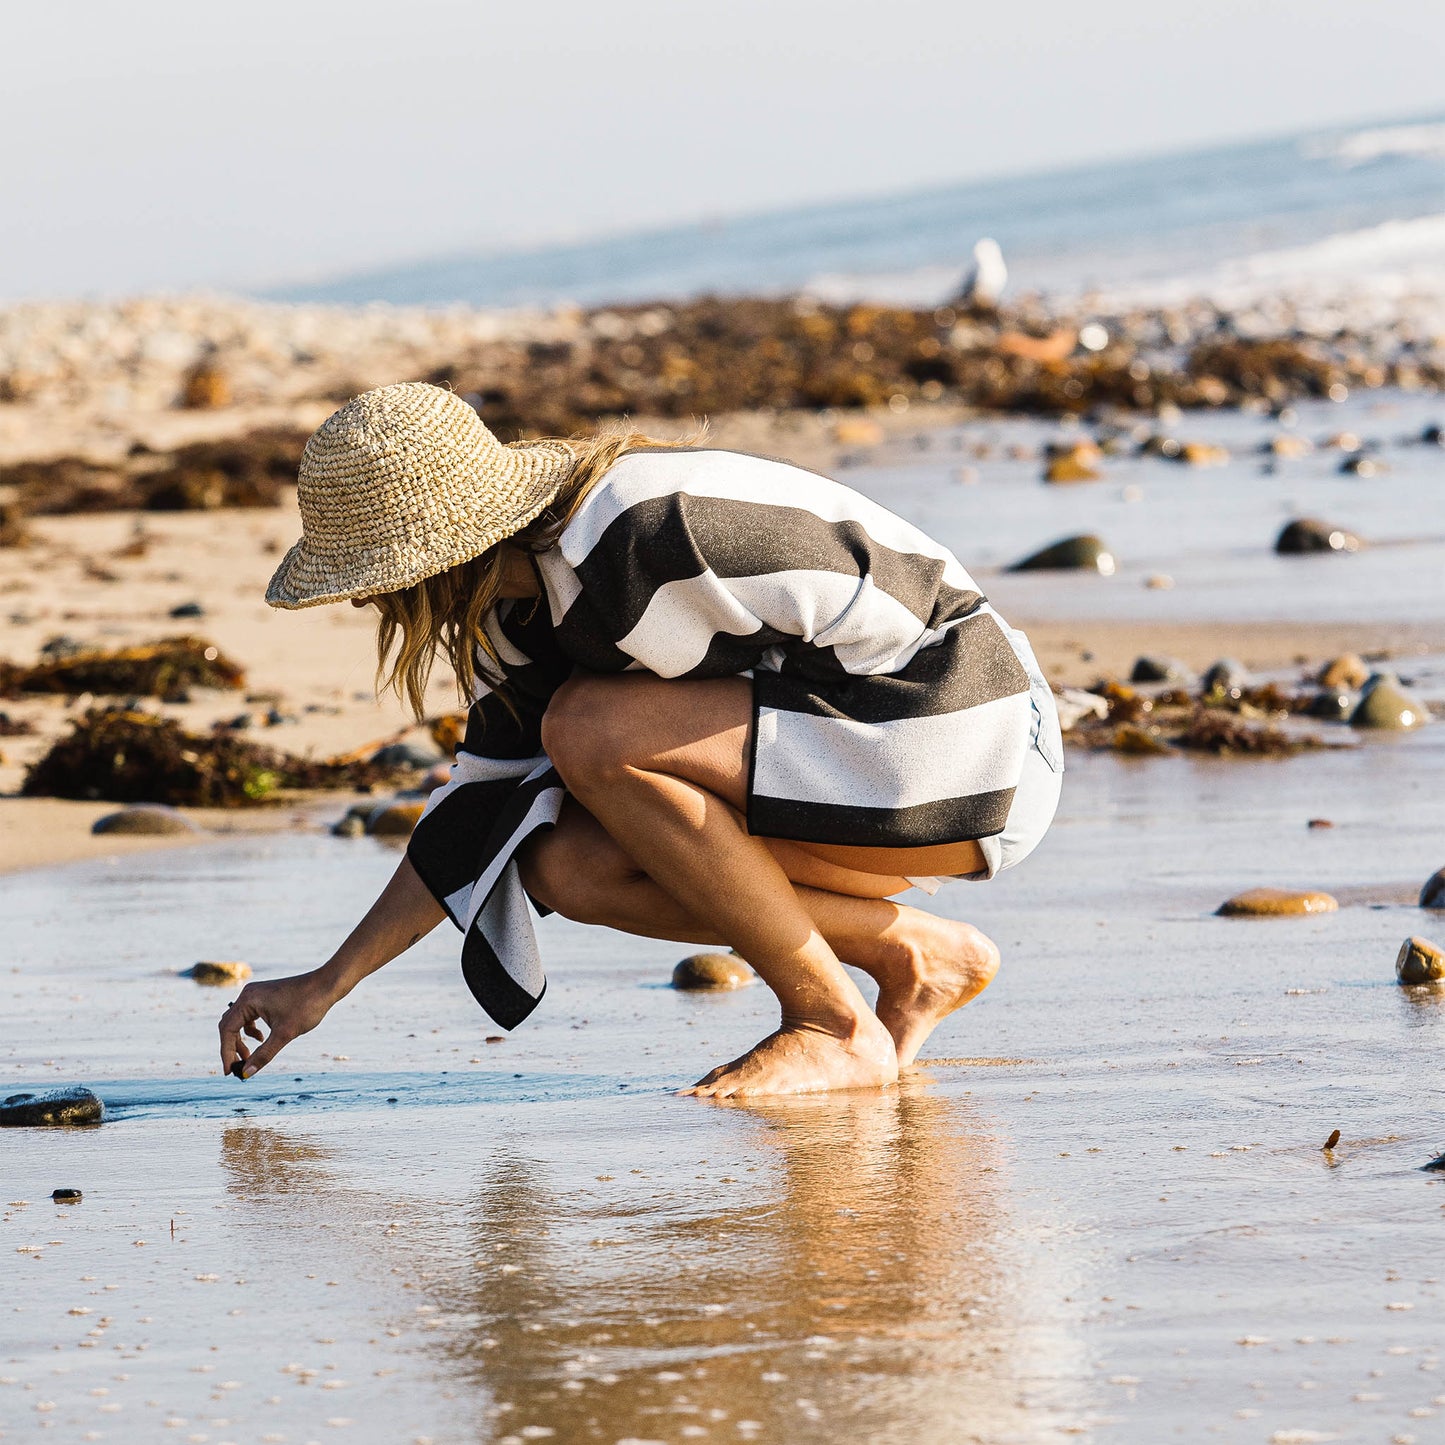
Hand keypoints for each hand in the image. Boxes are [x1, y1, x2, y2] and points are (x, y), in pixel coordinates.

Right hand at [218, 971, 335, 1079]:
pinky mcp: (265, 997)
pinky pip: (250, 1017)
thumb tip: (246, 1073)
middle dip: (233, 1047)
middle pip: (229, 1026)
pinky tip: (262, 1039)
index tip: (229, 1072)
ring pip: (239, 1022)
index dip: (226, 1053)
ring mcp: (256, 994)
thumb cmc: (307, 1005)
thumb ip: (263, 1054)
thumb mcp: (284, 1034)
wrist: (327, 985)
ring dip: (242, 1040)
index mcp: (248, 1000)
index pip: (227, 1030)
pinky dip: (251, 1030)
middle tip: (239, 1066)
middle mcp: (248, 995)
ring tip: (249, 1056)